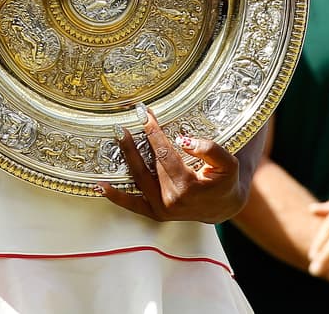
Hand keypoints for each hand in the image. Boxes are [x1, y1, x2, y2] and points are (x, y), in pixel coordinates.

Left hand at [98, 108, 243, 222]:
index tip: (145, 115)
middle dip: (136, 141)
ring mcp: (161, 209)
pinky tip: (100, 186)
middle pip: (149, 164)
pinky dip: (116, 196)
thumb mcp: (228, 164)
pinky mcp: (155, 213)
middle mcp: (171, 200)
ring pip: (138, 179)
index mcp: (187, 187)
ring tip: (118, 137)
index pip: (165, 153)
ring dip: (126, 157)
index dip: (153, 133)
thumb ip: (210, 150)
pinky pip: (132, 205)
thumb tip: (185, 141)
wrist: (223, 207)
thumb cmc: (224, 182)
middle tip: (125, 122)